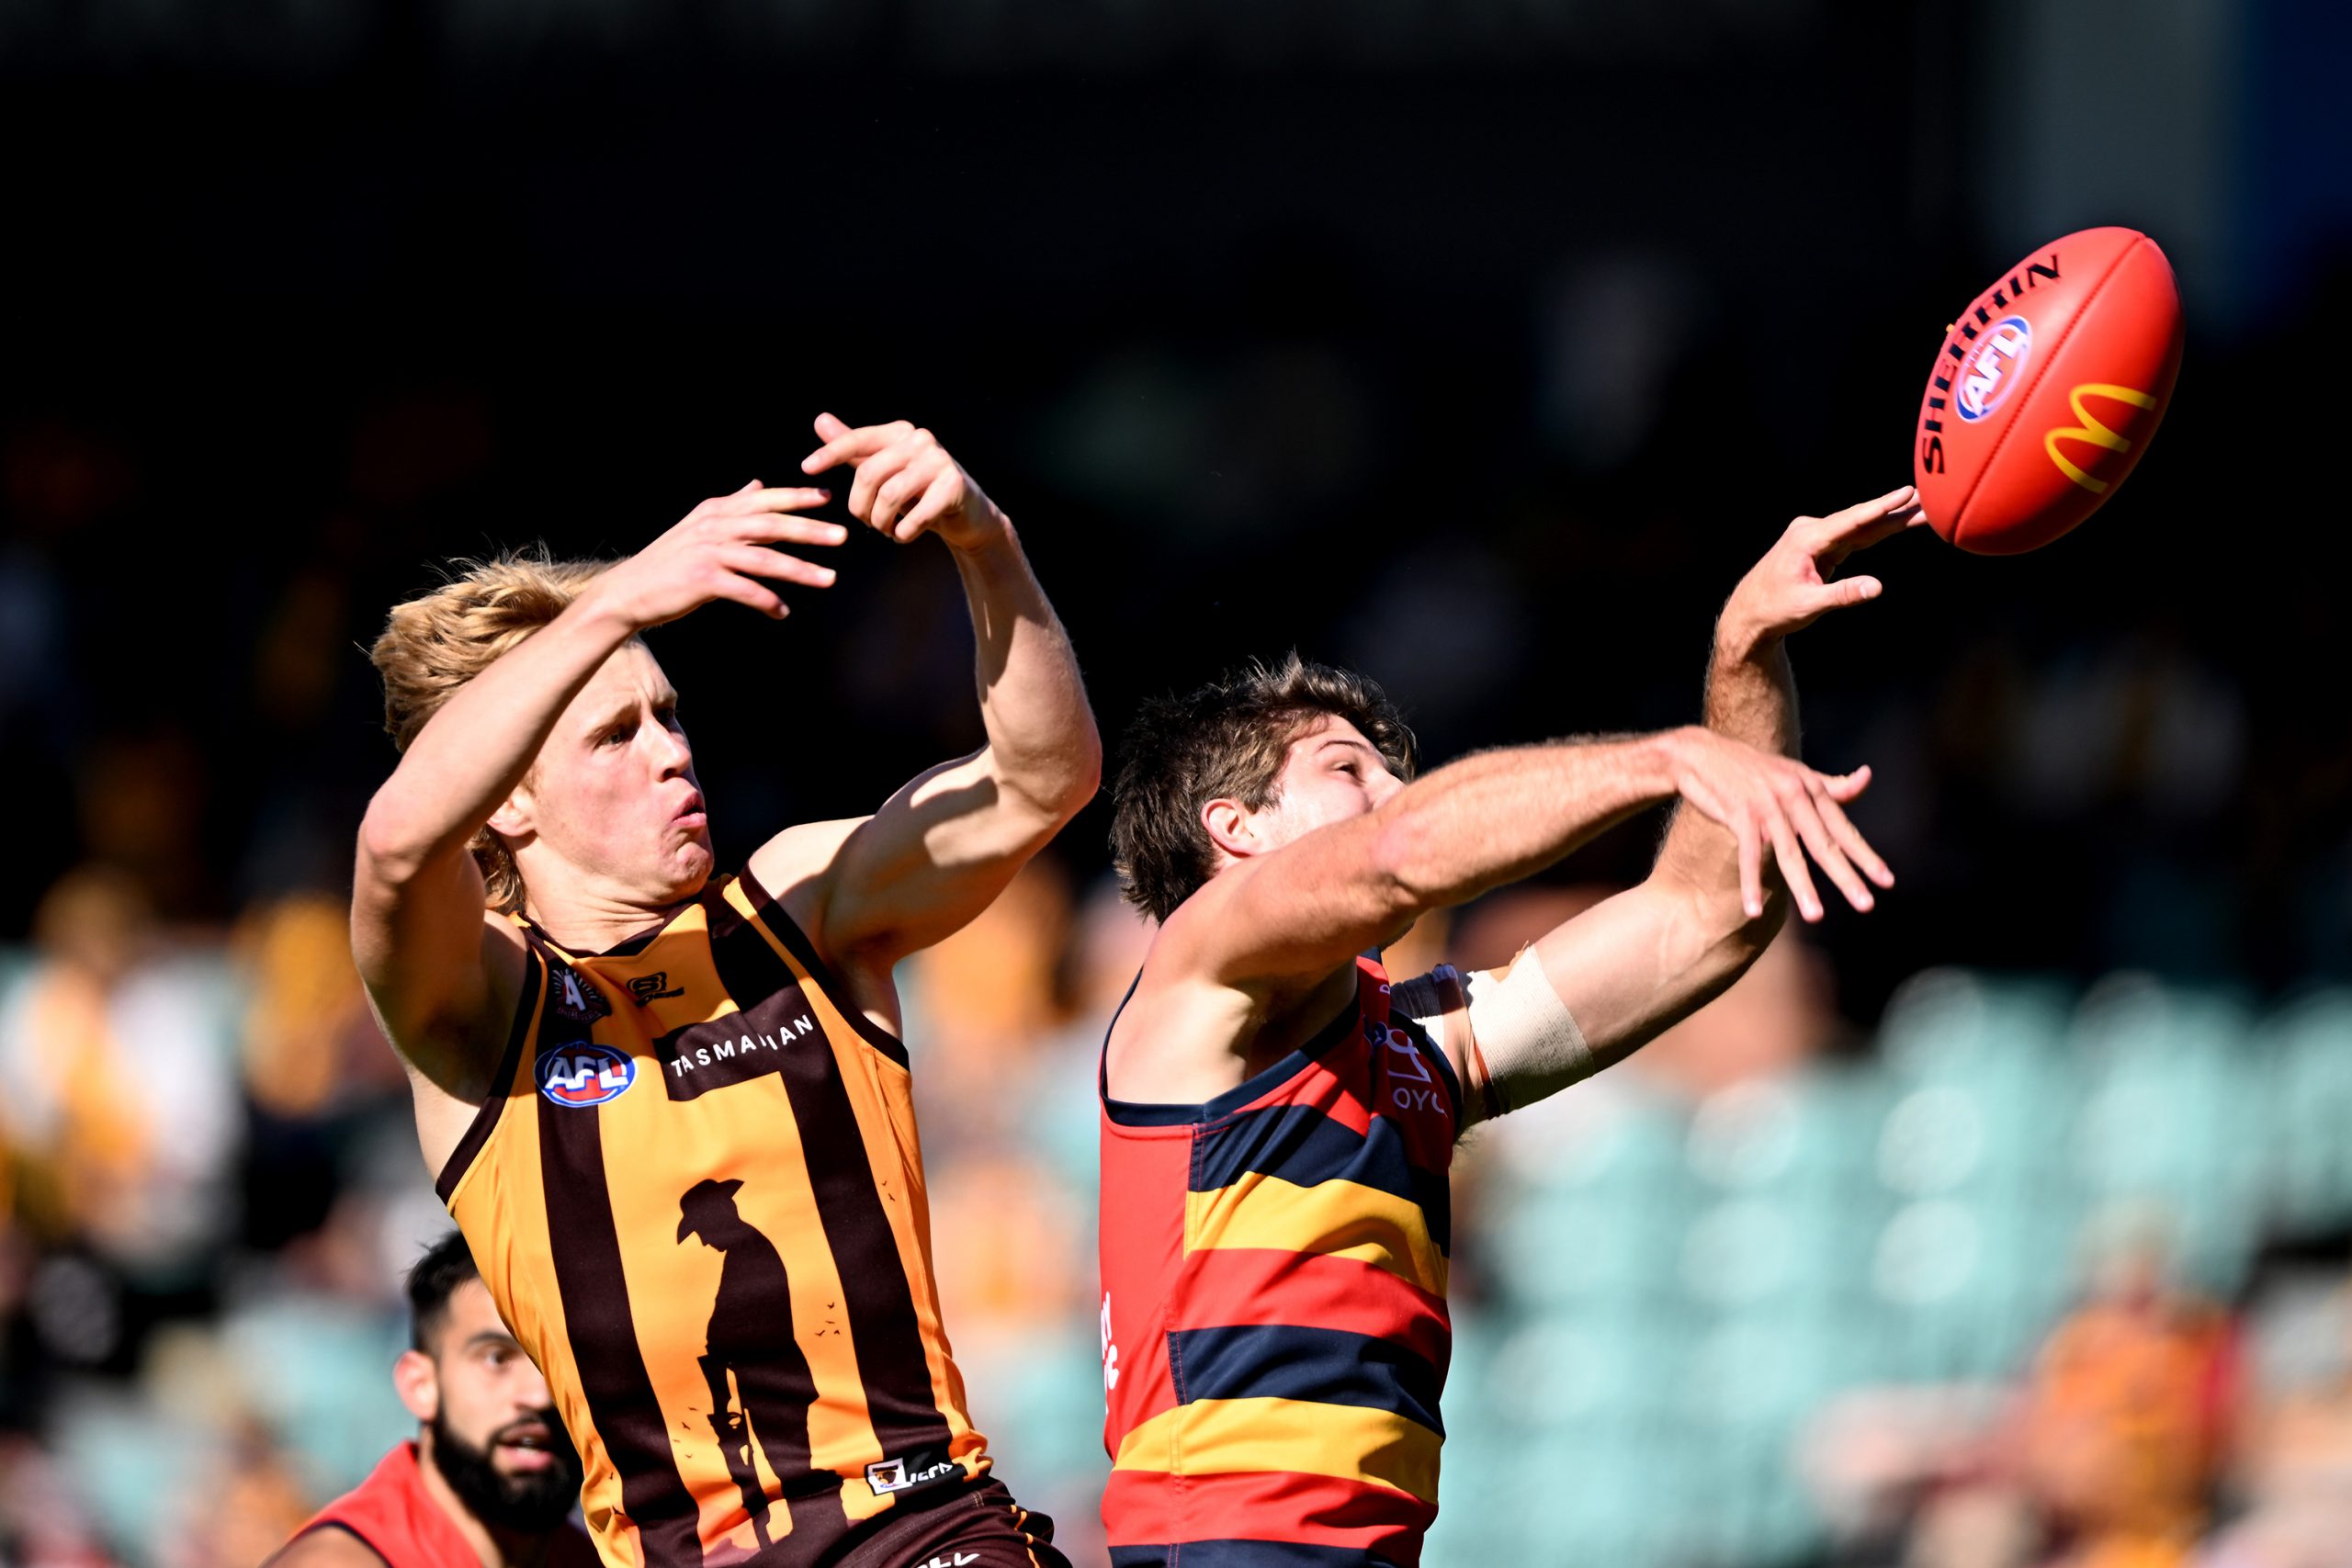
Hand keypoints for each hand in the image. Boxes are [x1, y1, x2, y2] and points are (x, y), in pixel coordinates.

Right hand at [589, 482, 846, 626]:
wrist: (629, 591)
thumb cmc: (668, 562)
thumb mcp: (699, 525)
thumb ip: (730, 504)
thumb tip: (757, 483)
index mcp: (716, 511)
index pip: (764, 499)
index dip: (797, 497)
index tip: (829, 497)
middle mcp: (713, 527)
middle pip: (770, 524)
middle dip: (809, 529)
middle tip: (843, 535)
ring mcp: (707, 553)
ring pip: (763, 558)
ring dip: (799, 569)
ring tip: (829, 579)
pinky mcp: (702, 581)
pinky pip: (744, 590)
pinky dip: (766, 602)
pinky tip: (782, 613)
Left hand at [800, 414, 1007, 551]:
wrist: (968, 516)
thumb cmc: (919, 492)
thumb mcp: (884, 469)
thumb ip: (854, 449)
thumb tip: (819, 420)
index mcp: (900, 432)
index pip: (858, 439)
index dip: (830, 453)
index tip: (806, 468)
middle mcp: (920, 439)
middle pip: (869, 473)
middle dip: (860, 507)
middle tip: (867, 523)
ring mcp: (940, 461)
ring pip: (889, 496)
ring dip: (881, 522)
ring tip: (886, 530)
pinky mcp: (955, 486)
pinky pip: (915, 516)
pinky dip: (903, 533)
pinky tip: (904, 536)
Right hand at [1661, 727, 1893, 923]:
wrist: (1701, 753)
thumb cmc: (1751, 767)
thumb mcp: (1795, 772)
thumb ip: (1831, 784)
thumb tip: (1868, 776)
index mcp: (1811, 788)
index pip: (1843, 828)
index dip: (1865, 856)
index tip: (1887, 882)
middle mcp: (1794, 795)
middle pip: (1823, 844)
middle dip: (1846, 876)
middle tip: (1866, 905)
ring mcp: (1766, 805)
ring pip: (1789, 853)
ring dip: (1803, 886)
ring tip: (1816, 916)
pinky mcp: (1739, 814)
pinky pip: (1748, 855)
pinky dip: (1750, 883)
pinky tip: (1754, 911)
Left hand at [1720, 485, 1925, 652]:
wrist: (1750, 612)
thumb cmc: (1774, 609)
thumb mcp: (1808, 605)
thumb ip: (1843, 595)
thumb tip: (1877, 587)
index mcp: (1807, 539)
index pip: (1852, 521)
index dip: (1881, 507)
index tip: (1906, 493)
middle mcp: (1812, 530)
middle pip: (1861, 519)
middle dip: (1895, 509)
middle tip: (1930, 497)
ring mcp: (1817, 536)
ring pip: (1861, 526)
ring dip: (1891, 518)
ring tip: (1923, 509)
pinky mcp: (1823, 546)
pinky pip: (1855, 536)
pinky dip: (1877, 530)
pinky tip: (1899, 521)